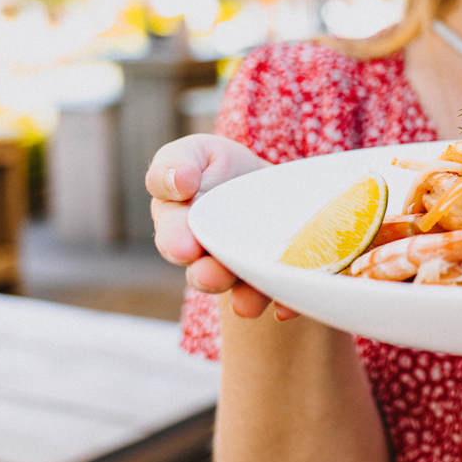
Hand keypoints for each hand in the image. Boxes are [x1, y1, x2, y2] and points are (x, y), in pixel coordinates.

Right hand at [146, 134, 284, 318]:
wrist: (269, 183)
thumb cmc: (219, 169)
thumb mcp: (196, 154)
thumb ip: (176, 164)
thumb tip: (178, 181)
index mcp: (180, 229)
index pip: (173, 237)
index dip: (176, 242)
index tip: (184, 247)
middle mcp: (209, 258)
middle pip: (204, 274)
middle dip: (208, 277)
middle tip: (212, 276)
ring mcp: (246, 270)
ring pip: (242, 290)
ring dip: (246, 298)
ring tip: (248, 303)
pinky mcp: (280, 275)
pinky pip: (283, 293)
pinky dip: (286, 303)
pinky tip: (287, 307)